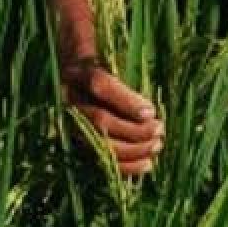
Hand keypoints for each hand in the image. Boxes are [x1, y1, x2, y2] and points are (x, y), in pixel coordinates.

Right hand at [61, 58, 163, 176]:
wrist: (81, 82)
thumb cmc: (106, 70)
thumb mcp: (113, 60)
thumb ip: (127, 68)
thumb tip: (148, 104)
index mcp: (78, 73)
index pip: (99, 85)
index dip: (126, 101)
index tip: (151, 112)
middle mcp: (69, 99)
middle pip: (100, 120)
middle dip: (134, 130)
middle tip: (159, 129)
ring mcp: (70, 124)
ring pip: (99, 143)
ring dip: (133, 150)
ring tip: (157, 145)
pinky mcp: (79, 144)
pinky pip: (101, 160)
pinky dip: (126, 166)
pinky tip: (147, 163)